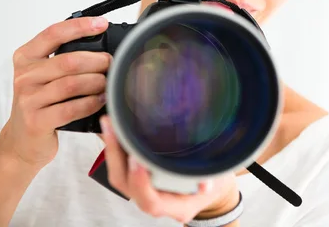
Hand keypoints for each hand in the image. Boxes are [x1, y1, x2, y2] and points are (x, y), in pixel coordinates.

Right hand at [0, 16, 111, 169]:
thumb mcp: (43, 75)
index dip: (80, 26)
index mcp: (26, 57)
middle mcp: (24, 76)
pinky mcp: (36, 121)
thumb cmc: (39, 103)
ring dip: (97, 82)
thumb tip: (100, 43)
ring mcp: (28, 100)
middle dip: (97, 60)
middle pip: (68, 61)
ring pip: (72, 84)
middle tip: (111, 64)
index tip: (101, 23)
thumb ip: (63, 58)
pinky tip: (100, 101)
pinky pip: (71, 108)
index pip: (54, 33)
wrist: (21, 141)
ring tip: (108, 83)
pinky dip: (91, 103)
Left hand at [99, 115, 240, 224]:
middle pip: (126, 185)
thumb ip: (210, 181)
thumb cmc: (213, 182)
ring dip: (112, 149)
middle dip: (116, 156)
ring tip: (110, 122)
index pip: (150, 201)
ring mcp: (144, 190)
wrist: (209, 185)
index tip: (136, 159)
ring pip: (120, 175)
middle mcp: (155, 201)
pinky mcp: (139, 176)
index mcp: (174, 206)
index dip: (140, 182)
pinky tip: (115, 126)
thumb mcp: (218, 181)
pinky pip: (122, 166)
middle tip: (113, 129)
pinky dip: (116, 147)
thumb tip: (205, 183)